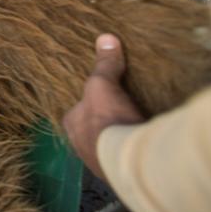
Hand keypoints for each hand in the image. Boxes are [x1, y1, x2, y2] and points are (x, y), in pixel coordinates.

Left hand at [63, 34, 144, 179]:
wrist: (129, 161)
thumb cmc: (107, 118)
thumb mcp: (103, 85)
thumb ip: (104, 65)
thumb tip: (105, 38)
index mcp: (71, 123)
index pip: (76, 109)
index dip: (88, 101)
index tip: (102, 97)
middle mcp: (79, 144)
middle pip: (90, 127)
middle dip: (103, 121)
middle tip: (120, 112)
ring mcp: (97, 162)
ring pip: (105, 145)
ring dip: (116, 138)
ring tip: (132, 127)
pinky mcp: (118, 174)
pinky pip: (122, 157)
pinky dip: (129, 150)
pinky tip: (139, 144)